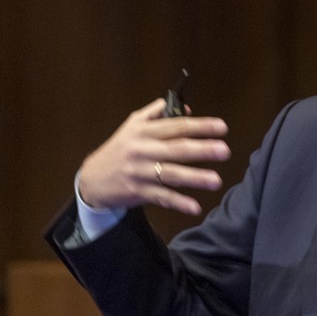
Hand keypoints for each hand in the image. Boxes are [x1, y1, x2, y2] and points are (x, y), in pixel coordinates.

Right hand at [78, 98, 230, 214]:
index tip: (222, 128)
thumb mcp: (133, 125)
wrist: (91, 179)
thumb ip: (157, 113)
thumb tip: (186, 108)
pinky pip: (161, 197)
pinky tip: (195, 207)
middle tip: (225, 151)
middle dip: (202, 149)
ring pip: (170, 174)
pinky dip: (178, 203)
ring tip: (216, 180)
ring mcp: (139, 171)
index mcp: (143, 131)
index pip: (176, 126)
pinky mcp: (137, 191)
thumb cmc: (119, 149)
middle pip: (176, 149)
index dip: (200, 126)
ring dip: (195, 178)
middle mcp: (142, 149)